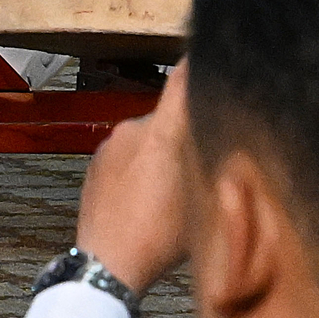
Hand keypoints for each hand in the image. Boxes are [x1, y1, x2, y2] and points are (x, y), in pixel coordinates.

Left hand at [75, 66, 192, 293]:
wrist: (106, 263)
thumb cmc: (159, 238)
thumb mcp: (201, 199)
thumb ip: (210, 159)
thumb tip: (222, 135)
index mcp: (161, 132)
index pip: (182, 80)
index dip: (198, 64)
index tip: (212, 54)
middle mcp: (131, 129)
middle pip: (167, 116)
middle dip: (185, 131)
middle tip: (202, 157)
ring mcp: (109, 145)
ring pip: (147, 138)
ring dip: (161, 153)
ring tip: (173, 188)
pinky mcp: (96, 163)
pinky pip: (126, 154)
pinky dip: (140, 167)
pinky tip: (148, 197)